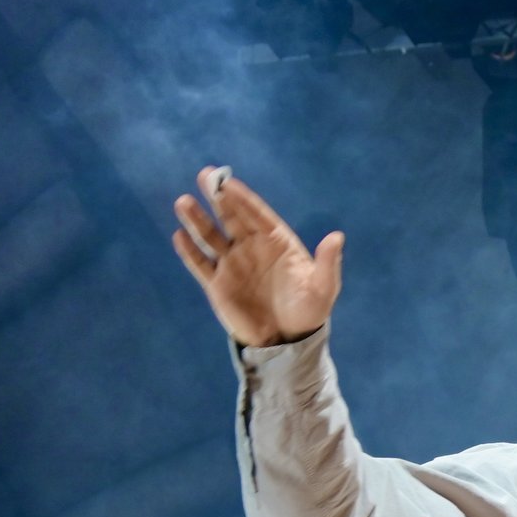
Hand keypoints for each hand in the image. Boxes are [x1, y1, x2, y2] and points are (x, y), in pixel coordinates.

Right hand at [172, 166, 344, 347]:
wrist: (288, 341)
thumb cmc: (309, 311)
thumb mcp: (323, 288)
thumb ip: (327, 264)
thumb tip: (336, 237)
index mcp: (276, 241)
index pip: (256, 214)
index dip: (242, 197)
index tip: (227, 182)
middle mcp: (251, 247)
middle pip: (231, 217)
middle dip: (218, 197)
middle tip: (205, 175)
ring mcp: (232, 264)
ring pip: (211, 236)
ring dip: (197, 220)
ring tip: (183, 203)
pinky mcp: (218, 284)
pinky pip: (200, 264)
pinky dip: (189, 251)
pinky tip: (180, 236)